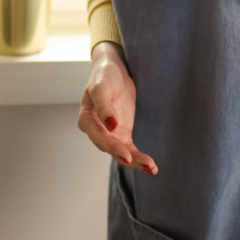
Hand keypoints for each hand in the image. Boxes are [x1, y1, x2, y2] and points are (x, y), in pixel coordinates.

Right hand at [78, 42, 157, 174]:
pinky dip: (139, 158)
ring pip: (121, 153)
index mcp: (86, 119)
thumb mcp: (101, 87)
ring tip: (152, 168)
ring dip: (136, 162)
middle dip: (127, 158)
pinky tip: (151, 167)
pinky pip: (130, 149)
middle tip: (147, 164)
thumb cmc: (104, 76)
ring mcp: (109, 134)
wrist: (114, 70)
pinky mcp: (122, 134)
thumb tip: (110, 125)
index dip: (112, 147)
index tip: (126, 155)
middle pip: (110, 148)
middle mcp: (96, 131)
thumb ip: (103, 106)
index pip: (98, 136)